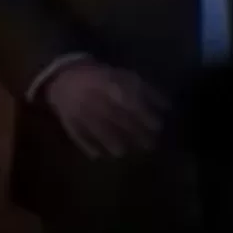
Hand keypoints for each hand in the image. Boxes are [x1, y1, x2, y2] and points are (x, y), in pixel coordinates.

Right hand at [43, 61, 168, 158]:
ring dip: (114, 143)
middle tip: (149, 145)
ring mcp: (79, 110)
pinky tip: (101, 155)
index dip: (145, 114)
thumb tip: (167, 107)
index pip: (130, 100)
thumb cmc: (103, 78)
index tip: (158, 126)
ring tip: (125, 152)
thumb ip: (147, 91)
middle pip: (117, 118)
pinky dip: (90, 147)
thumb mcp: (126, 77)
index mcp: (110, 83)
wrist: (64, 77)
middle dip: (135, 133)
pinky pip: (79, 136)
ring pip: (99, 130)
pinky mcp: (68, 121)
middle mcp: (95, 96)